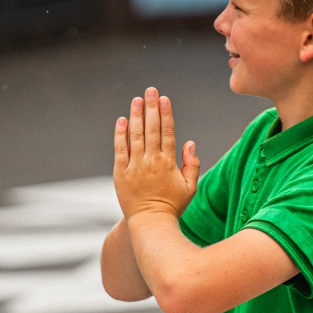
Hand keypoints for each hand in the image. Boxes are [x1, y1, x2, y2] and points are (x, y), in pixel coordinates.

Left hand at [113, 88, 200, 219]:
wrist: (150, 223)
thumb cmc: (173, 205)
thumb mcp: (190, 187)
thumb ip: (192, 164)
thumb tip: (190, 142)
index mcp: (168, 163)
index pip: (167, 132)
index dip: (165, 114)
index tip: (164, 99)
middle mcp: (150, 162)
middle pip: (151, 129)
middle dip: (151, 107)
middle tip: (151, 90)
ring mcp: (134, 167)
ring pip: (135, 136)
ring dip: (136, 115)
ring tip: (137, 99)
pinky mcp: (120, 173)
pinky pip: (119, 150)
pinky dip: (120, 134)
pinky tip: (122, 120)